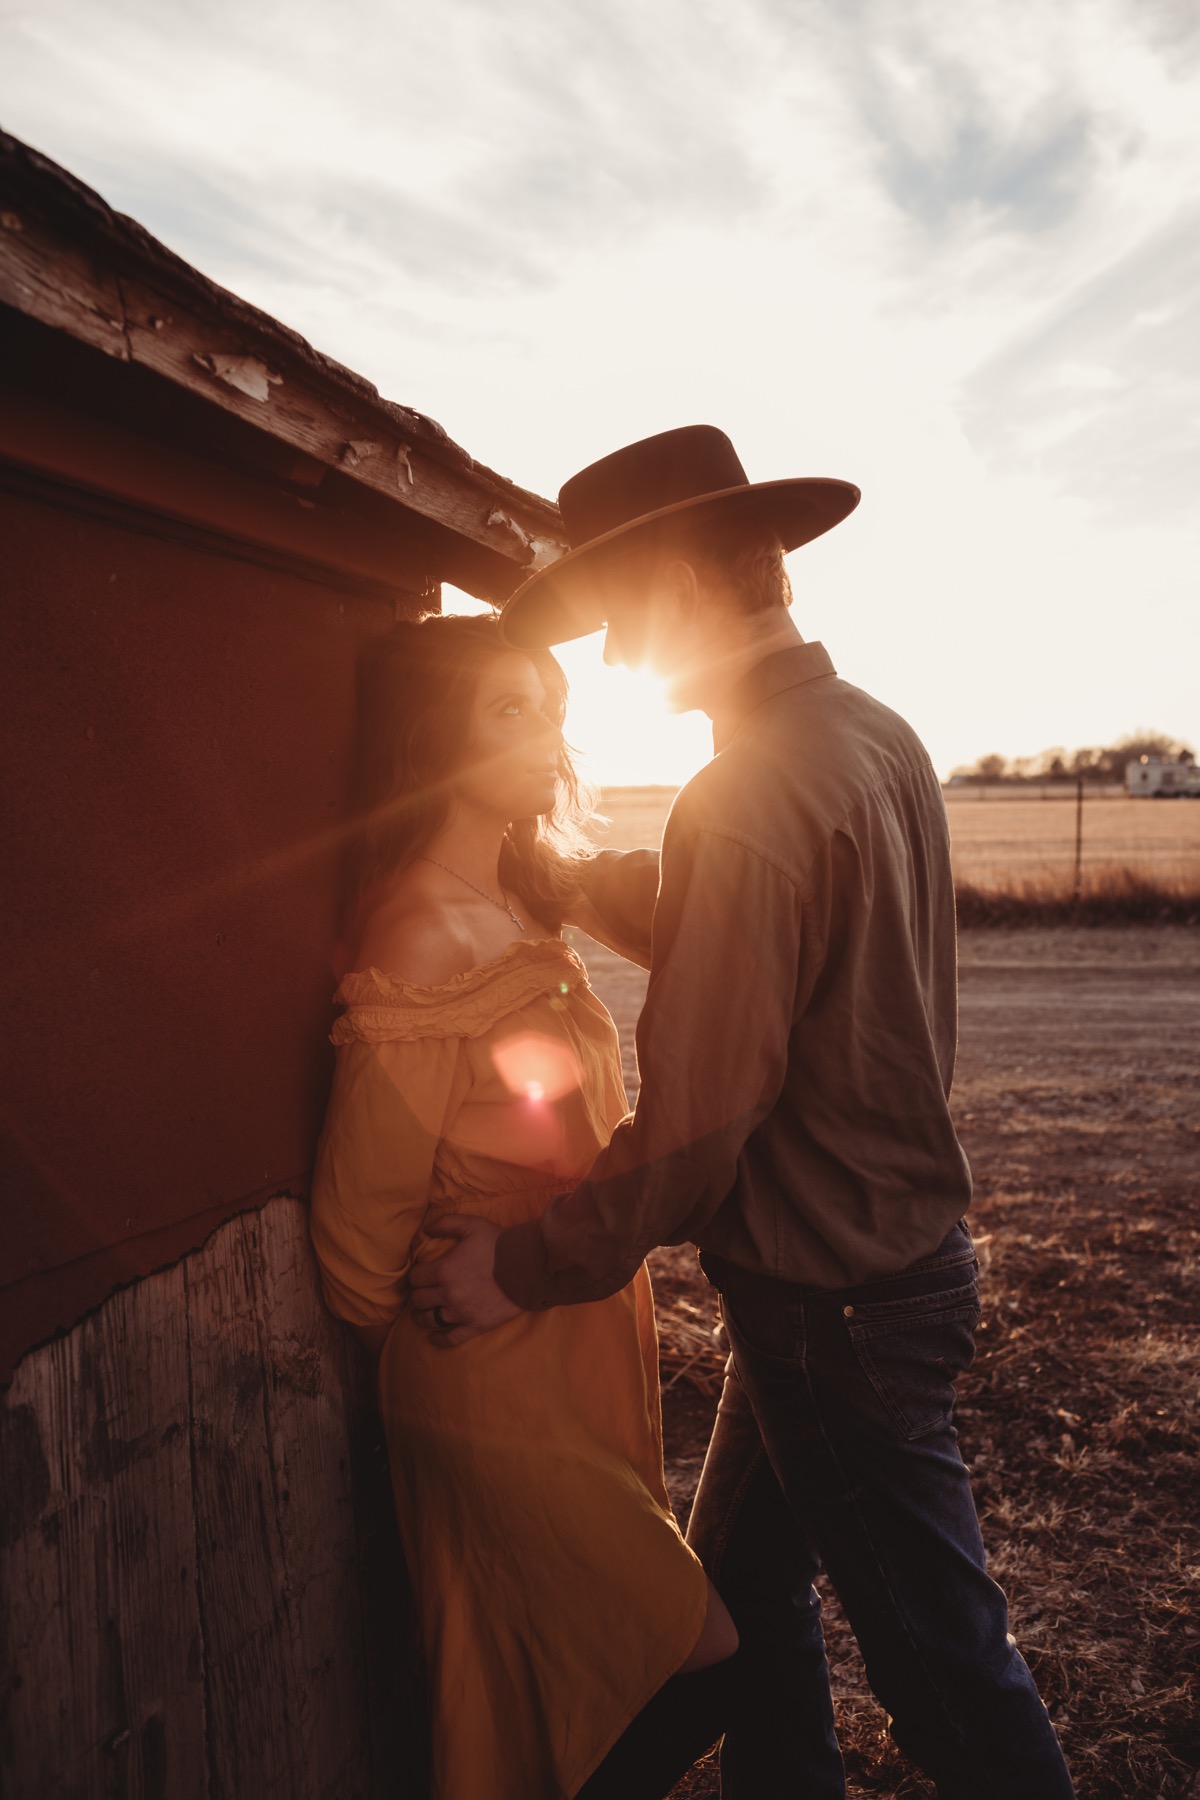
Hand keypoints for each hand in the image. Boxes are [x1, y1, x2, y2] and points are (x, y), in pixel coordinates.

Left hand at [407, 1215, 522, 1345]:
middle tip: (421, 1292)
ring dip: (421, 1316)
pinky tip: (433, 1338)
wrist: (527, 1267)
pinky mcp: (475, 1325)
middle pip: (419, 1299)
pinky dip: (439, 1340)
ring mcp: (461, 1312)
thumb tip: (427, 1229)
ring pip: (430, 1319)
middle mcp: (448, 1294)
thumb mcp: (472, 1225)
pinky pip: (451, 1338)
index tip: (421, 1274)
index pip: (416, 1277)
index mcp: (445, 1270)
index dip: (416, 1274)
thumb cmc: (499, 1245)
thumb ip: (447, 1223)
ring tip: (422, 1313)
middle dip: (417, 1295)